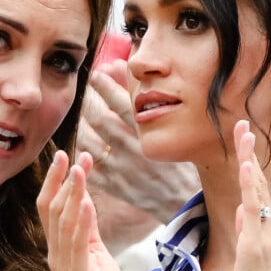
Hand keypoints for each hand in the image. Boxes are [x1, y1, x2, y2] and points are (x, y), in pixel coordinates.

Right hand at [36, 150, 120, 270]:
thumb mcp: (92, 242)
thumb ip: (86, 217)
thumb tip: (81, 187)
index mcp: (55, 245)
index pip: (46, 207)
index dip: (53, 180)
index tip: (62, 155)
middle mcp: (54, 254)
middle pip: (52, 211)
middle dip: (63, 181)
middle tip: (75, 158)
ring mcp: (65, 265)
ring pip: (63, 222)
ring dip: (72, 194)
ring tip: (80, 171)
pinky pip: (79, 243)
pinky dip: (82, 221)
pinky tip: (87, 202)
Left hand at [78, 60, 199, 222]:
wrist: (188, 200)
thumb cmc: (184, 158)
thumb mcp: (174, 127)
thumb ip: (151, 98)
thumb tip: (131, 70)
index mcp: (151, 134)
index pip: (121, 103)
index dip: (105, 85)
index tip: (97, 74)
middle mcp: (134, 151)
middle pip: (101, 120)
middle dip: (90, 101)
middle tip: (88, 91)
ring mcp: (123, 171)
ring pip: (90, 142)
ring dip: (83, 126)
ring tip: (84, 117)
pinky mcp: (117, 187)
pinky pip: (91, 168)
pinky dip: (83, 154)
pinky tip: (86, 144)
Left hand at [233, 120, 270, 270]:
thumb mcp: (248, 251)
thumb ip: (246, 228)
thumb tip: (242, 209)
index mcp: (265, 225)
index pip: (256, 188)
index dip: (250, 162)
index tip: (242, 138)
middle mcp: (269, 226)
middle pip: (258, 182)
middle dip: (249, 152)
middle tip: (242, 125)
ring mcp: (266, 233)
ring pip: (258, 191)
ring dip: (250, 161)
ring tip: (245, 135)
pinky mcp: (257, 243)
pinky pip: (254, 210)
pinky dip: (251, 187)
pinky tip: (248, 166)